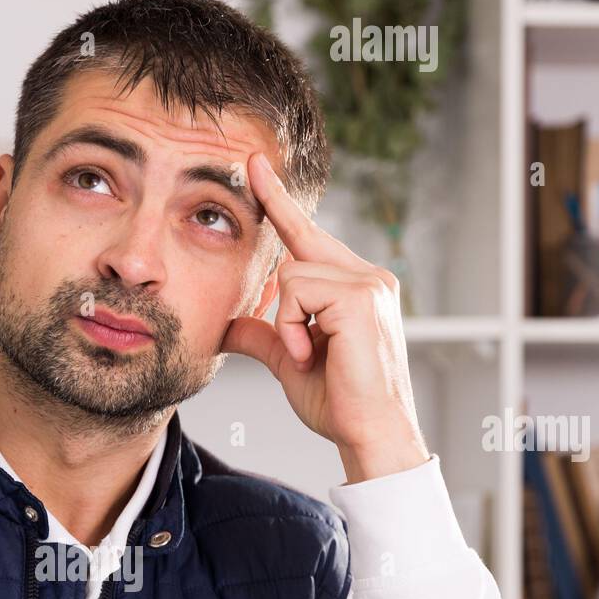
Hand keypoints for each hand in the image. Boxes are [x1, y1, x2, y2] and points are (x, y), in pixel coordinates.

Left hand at [221, 151, 429, 483]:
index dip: (281, 202)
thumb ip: (264, 336)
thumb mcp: (289, 362)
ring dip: (286, 320)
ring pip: (293, 272)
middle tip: (250, 167)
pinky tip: (310, 353)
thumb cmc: (339, 403)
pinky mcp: (360, 296)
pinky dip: (293, 326)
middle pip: (300, 243)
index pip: (310, 237)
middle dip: (274, 209)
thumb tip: (228, 326)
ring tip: (306, 354)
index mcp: (355, 287)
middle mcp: (368, 276)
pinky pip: (299, 290)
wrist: (369, 432)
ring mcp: (369, 283)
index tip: (256, 166)